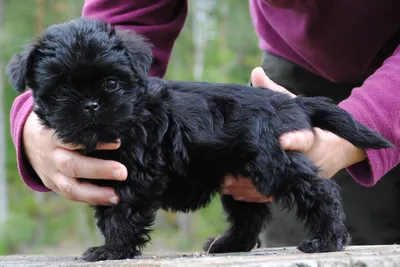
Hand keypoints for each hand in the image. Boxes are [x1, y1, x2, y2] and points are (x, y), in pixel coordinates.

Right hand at [23, 111, 127, 205]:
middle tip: (123, 172)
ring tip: (116, 197)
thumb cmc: (58, 127)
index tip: (118, 143)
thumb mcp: (63, 121)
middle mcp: (52, 156)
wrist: (28, 140)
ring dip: (95, 194)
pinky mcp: (53, 185)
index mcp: (54, 136)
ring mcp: (51, 174)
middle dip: (100, 170)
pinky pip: (70, 195)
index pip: (74, 140)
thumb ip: (83, 126)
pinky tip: (107, 200)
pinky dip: (89, 199)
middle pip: (73, 165)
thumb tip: (115, 128)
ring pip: (71, 187)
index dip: (95, 143)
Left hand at [222, 67, 365, 201]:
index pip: (304, 139)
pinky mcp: (289, 188)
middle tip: (230, 170)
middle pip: (281, 170)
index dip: (294, 141)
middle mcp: (305, 161)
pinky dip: (250, 196)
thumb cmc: (306, 124)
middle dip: (255, 172)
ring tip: (223, 183)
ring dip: (246, 187)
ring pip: (271, 188)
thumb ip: (274, 91)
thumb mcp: (293, 106)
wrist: (332, 150)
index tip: (282, 141)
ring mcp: (297, 178)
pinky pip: (269, 197)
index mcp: (310, 138)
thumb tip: (256, 71)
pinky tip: (231, 192)